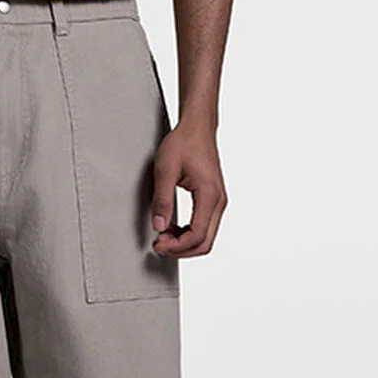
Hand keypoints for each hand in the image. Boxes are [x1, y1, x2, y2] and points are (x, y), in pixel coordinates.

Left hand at [150, 119, 227, 257]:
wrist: (197, 128)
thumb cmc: (183, 143)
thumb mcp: (165, 170)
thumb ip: (161, 199)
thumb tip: (159, 226)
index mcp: (209, 195)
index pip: (197, 235)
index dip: (176, 246)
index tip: (158, 243)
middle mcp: (218, 201)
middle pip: (205, 243)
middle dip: (181, 250)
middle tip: (159, 244)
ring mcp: (218, 202)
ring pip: (206, 238)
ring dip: (184, 243)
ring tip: (163, 236)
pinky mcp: (213, 201)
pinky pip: (204, 227)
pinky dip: (188, 234)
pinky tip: (172, 228)